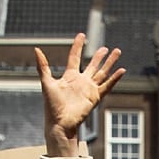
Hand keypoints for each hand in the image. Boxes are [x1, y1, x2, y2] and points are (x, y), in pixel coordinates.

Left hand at [35, 34, 124, 153]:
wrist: (60, 122)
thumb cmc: (52, 105)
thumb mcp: (46, 82)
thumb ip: (43, 66)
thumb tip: (36, 49)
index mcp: (69, 76)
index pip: (75, 57)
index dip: (78, 46)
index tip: (82, 35)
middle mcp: (81, 81)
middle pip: (93, 65)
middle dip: (99, 56)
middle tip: (105, 47)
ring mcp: (89, 89)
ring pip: (102, 72)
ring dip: (110, 62)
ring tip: (117, 52)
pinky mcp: (95, 97)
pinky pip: (107, 85)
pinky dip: (115, 78)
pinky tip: (122, 71)